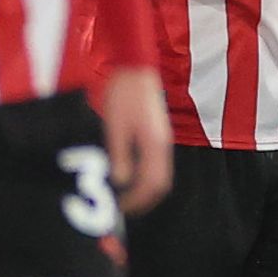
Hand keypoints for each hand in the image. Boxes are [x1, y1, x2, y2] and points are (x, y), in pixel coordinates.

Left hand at [96, 66, 172, 212]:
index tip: (119, 209)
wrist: (136, 67)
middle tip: (124, 209)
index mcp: (154, 145)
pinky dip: (146, 177)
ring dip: (146, 189)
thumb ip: (119, 156)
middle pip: (161, 183)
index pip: (153, 184)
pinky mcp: (157, 134)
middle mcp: (163, 146)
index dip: (137, 200)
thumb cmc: (123, 96)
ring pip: (161, 175)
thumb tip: (120, 182)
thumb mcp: (115, 127)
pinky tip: (131, 176)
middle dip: (145, 200)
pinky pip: (157, 164)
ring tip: (127, 197)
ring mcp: (162, 140)